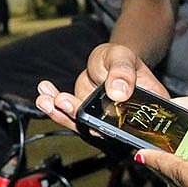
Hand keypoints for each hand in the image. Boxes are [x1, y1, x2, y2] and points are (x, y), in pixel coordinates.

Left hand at [35, 43, 167, 131]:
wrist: (108, 60)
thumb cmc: (120, 58)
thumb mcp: (123, 57)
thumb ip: (122, 72)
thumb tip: (118, 92)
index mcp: (143, 110)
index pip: (132, 127)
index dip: (112, 128)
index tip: (91, 119)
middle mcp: (123, 121)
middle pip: (102, 129)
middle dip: (78, 117)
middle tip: (62, 101)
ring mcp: (103, 121)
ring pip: (82, 124)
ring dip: (60, 113)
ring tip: (45, 99)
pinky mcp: (86, 116)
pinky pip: (69, 114)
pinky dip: (54, 104)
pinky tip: (44, 93)